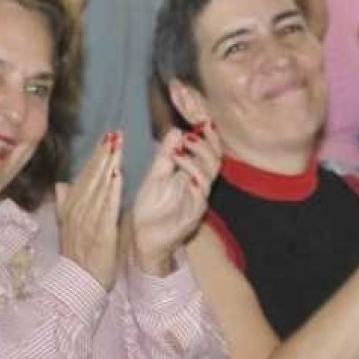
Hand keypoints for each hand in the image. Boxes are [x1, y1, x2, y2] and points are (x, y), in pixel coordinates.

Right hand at [57, 132, 122, 290]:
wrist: (79, 279)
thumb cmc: (77, 252)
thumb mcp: (66, 225)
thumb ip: (64, 203)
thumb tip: (61, 184)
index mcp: (70, 206)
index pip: (84, 176)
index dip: (95, 156)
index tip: (106, 138)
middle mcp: (77, 209)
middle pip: (92, 177)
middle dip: (104, 154)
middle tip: (116, 134)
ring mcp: (88, 219)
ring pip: (100, 187)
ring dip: (108, 166)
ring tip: (118, 147)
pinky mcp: (101, 230)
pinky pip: (107, 207)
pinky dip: (112, 190)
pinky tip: (118, 176)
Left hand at [127, 123, 221, 275]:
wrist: (144, 236)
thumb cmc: (151, 206)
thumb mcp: (156, 175)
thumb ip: (165, 155)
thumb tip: (175, 130)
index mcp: (191, 175)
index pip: (209, 152)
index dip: (210, 138)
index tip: (203, 122)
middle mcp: (198, 186)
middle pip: (214, 162)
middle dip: (204, 146)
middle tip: (188, 137)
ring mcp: (197, 201)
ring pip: (208, 178)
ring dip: (195, 162)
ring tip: (179, 154)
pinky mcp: (193, 215)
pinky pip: (200, 198)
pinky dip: (195, 184)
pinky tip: (187, 177)